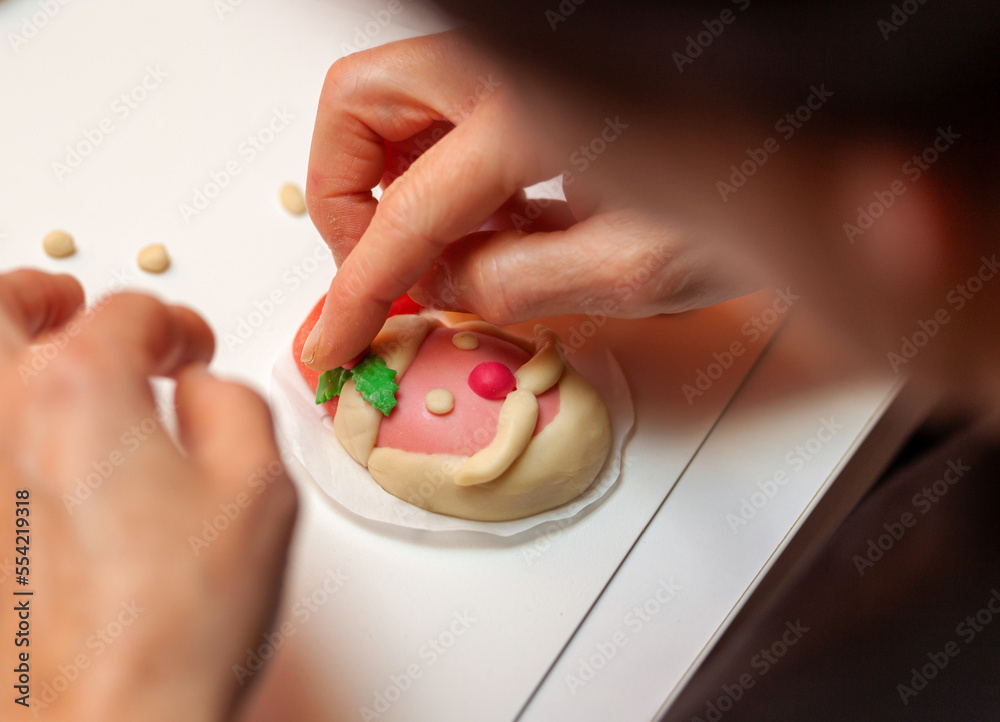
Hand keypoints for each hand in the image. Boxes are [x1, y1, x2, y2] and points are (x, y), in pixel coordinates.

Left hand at [0, 270, 296, 721]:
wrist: (107, 720)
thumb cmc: (176, 620)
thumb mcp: (259, 487)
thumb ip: (234, 405)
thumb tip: (200, 392)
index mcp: (81, 392)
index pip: (126, 313)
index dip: (172, 323)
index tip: (188, 348)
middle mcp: (2, 420)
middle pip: (0, 306)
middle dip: (42, 294)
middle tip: (71, 305)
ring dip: (8, 350)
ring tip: (39, 358)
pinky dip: (7, 424)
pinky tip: (35, 445)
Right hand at [301, 31, 757, 370]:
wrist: (803, 143)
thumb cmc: (755, 197)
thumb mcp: (635, 270)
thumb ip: (515, 283)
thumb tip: (437, 285)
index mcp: (538, 117)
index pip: (404, 216)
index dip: (352, 290)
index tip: (328, 341)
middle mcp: (516, 65)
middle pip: (358, 101)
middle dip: (344, 191)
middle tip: (379, 260)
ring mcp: (521, 61)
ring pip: (392, 97)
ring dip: (389, 177)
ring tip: (445, 246)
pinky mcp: (529, 73)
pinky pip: (442, 106)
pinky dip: (435, 163)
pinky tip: (488, 215)